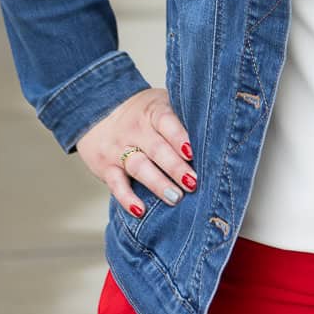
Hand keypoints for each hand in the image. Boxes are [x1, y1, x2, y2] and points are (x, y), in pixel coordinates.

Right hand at [76, 88, 196, 218]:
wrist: (98, 109)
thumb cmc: (141, 111)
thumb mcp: (160, 103)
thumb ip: (179, 117)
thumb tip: (214, 136)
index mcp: (152, 111)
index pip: (167, 122)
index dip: (179, 137)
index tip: (193, 153)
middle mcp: (135, 129)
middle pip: (156, 148)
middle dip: (175, 167)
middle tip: (192, 183)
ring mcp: (118, 148)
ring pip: (138, 167)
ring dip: (157, 184)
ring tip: (175, 198)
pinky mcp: (106, 167)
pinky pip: (115, 184)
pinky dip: (127, 198)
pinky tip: (140, 210)